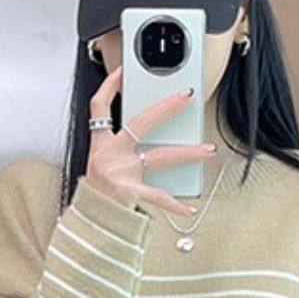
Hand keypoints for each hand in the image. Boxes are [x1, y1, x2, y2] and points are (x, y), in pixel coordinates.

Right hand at [84, 61, 217, 219]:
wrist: (90, 225)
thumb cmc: (98, 196)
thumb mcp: (102, 167)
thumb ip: (121, 150)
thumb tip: (153, 139)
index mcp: (100, 145)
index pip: (99, 107)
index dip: (109, 86)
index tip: (122, 71)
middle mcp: (109, 155)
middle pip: (140, 122)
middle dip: (166, 107)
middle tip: (186, 96)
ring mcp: (120, 173)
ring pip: (160, 156)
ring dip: (188, 153)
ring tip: (208, 150)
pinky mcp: (129, 194)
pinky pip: (158, 197)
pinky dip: (175, 205)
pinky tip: (189, 208)